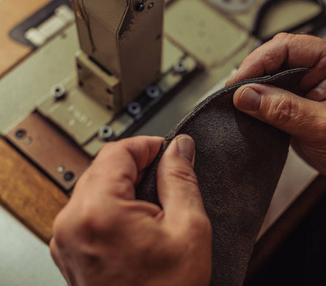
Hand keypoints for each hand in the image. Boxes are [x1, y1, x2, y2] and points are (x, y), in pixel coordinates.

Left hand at [50, 136, 211, 285]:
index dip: (148, 145)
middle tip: (167, 177)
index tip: (168, 150)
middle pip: (103, 168)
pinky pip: (89, 210)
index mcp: (98, 211)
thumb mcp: (189, 228)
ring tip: (155, 203)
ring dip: (124, 185)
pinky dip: (113, 205)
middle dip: (137, 165)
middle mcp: (71, 223)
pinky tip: (137, 220)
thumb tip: (179, 147)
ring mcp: (66, 239)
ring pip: (95, 188)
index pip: (117, 152)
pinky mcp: (69, 251)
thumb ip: (181, 178)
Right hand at [227, 33, 325, 178]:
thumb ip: (284, 110)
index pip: (287, 47)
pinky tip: (248, 109)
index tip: (238, 83)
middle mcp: (319, 64)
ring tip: (237, 102)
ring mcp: (306, 79)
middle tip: (233, 94)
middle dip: (251, 73)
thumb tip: (246, 96)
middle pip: (274, 55)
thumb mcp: (321, 126)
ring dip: (252, 86)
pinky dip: (256, 99)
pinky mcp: (295, 94)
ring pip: (268, 72)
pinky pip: (269, 90)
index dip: (258, 62)